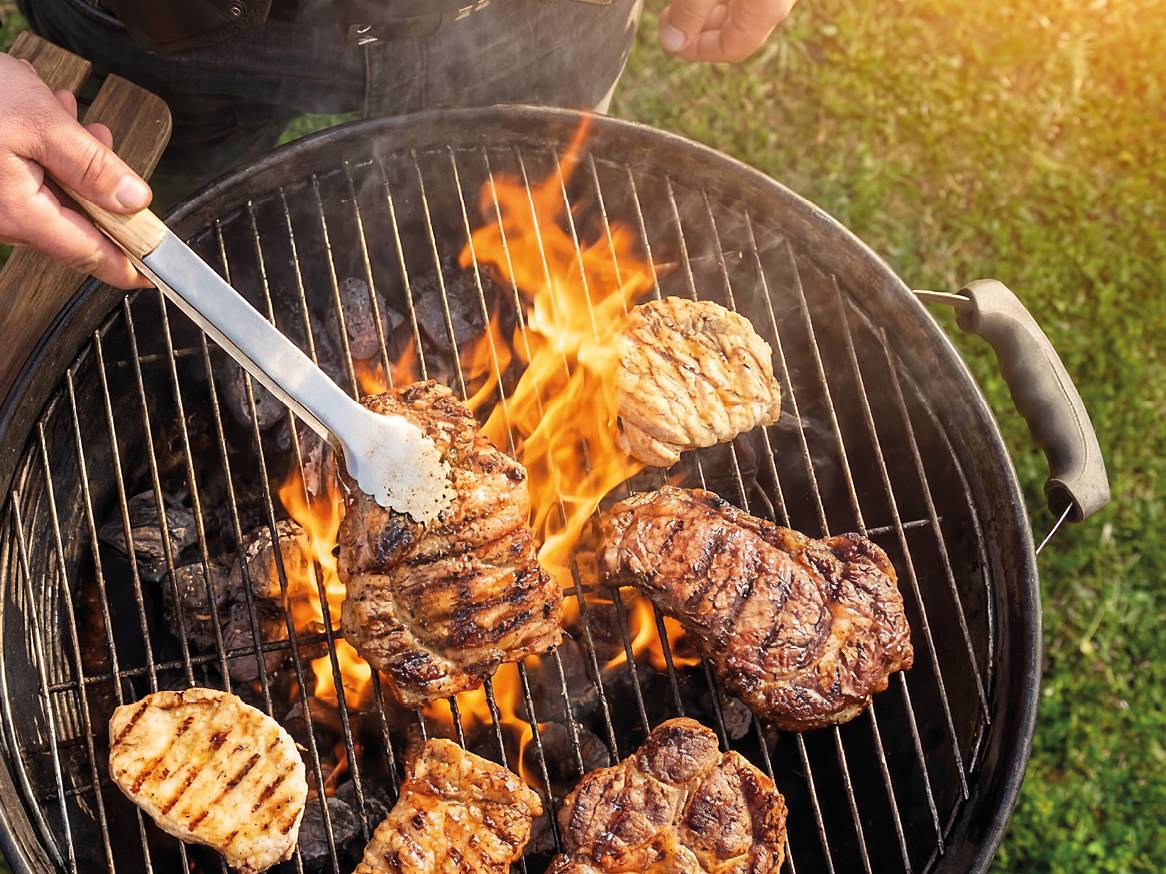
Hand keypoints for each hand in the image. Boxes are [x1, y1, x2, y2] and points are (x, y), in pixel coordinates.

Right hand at [0, 53, 151, 288]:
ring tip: (64, 115)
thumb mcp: (42, 123)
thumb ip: (91, 167)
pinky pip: (32, 180)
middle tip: (100, 139)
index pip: (89, 254)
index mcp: (21, 214)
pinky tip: (44, 117)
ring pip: (58, 196)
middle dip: (99, 185)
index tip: (157, 272)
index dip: (129, 263)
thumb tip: (135, 203)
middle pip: (78, 222)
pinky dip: (48, 152)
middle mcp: (6, 219)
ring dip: (74, 160)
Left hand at [659, 0, 797, 62]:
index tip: (668, 39)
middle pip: (736, 30)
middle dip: (699, 30)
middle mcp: (777, 0)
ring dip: (709, 11)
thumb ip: (691, 10)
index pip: (730, 48)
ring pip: (740, 10)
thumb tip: (672, 42)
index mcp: (767, 10)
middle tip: (668, 20)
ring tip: (682, 4)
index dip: (696, 50)